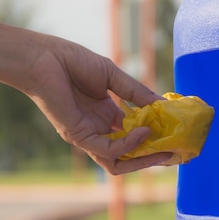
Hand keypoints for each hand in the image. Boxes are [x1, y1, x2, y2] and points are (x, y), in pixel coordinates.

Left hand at [22, 36, 170, 174]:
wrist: (44, 57)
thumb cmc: (74, 62)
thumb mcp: (114, 77)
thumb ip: (137, 93)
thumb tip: (163, 106)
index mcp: (107, 116)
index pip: (134, 136)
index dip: (154, 138)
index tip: (174, 135)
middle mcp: (99, 129)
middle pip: (129, 155)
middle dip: (151, 156)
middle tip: (173, 152)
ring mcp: (89, 135)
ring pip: (119, 163)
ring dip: (142, 160)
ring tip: (162, 150)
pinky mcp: (79, 137)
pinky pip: (108, 151)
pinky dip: (128, 146)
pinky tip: (143, 132)